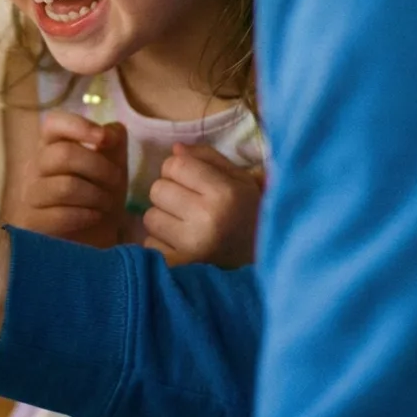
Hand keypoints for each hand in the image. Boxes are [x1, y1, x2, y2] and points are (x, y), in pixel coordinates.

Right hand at [13, 112, 127, 246]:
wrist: (93, 243)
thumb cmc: (100, 197)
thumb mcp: (113, 165)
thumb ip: (113, 140)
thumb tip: (109, 131)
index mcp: (51, 146)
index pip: (53, 123)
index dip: (78, 125)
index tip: (104, 139)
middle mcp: (34, 167)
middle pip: (64, 154)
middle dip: (99, 167)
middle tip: (116, 182)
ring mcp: (29, 196)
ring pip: (65, 186)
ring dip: (96, 195)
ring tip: (107, 204)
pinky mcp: (30, 224)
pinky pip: (60, 215)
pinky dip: (85, 215)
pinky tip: (93, 217)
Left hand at [143, 143, 263, 267]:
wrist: (267, 265)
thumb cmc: (251, 215)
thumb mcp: (240, 180)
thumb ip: (208, 158)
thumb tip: (174, 149)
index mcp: (224, 193)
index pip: (174, 165)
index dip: (179, 169)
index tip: (192, 180)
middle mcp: (206, 219)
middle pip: (157, 189)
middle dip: (170, 193)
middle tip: (189, 205)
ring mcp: (191, 246)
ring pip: (150, 217)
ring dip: (164, 219)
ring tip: (187, 226)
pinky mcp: (179, 267)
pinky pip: (149, 245)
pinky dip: (162, 244)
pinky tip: (184, 246)